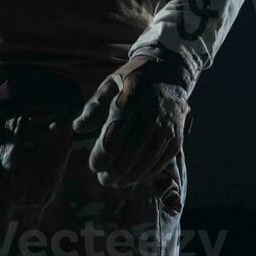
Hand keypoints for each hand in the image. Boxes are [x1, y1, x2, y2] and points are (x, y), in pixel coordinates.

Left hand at [70, 55, 190, 189]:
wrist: (169, 71)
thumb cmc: (132, 80)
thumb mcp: (110, 83)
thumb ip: (94, 106)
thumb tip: (77, 128)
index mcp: (133, 93)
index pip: (117, 128)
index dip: (105, 151)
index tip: (94, 166)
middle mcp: (154, 109)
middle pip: (134, 147)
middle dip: (117, 168)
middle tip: (103, 179)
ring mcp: (168, 123)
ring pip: (149, 156)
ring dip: (131, 174)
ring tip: (116, 183)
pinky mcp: (177, 134)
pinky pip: (163, 159)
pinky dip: (148, 172)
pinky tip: (134, 179)